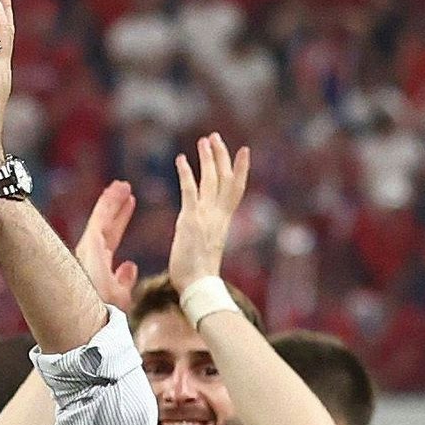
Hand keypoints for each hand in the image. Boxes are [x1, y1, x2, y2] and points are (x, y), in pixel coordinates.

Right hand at [69, 180, 137, 310]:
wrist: (89, 320)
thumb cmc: (103, 315)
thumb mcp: (120, 298)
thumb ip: (124, 281)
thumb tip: (131, 265)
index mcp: (100, 268)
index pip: (112, 239)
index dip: (120, 222)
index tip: (128, 208)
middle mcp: (92, 257)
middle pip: (108, 227)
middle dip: (118, 210)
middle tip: (126, 193)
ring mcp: (90, 250)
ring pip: (103, 220)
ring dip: (113, 201)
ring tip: (123, 185)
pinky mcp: (90, 244)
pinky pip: (101, 217)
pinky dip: (109, 202)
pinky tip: (118, 188)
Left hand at [165, 134, 247, 292]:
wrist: (199, 287)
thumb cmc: (200, 274)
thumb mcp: (207, 246)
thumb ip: (207, 232)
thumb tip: (202, 230)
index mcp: (223, 221)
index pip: (236, 189)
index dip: (241, 169)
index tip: (243, 150)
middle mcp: (218, 215)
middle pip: (225, 178)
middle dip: (221, 155)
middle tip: (214, 137)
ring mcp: (206, 216)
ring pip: (211, 180)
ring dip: (207, 158)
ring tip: (202, 141)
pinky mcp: (191, 220)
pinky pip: (190, 191)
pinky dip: (186, 174)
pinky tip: (180, 160)